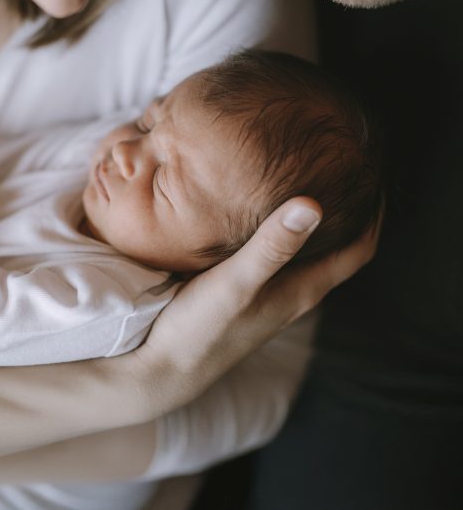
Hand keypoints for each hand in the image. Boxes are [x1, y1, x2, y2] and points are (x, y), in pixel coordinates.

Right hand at [133, 196, 378, 411]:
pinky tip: (262, 217)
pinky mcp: (248, 297)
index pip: (360, 249)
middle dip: (348, 212)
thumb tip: (313, 204)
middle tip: (339, 169)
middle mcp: (295, 294)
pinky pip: (279, 259)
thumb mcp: (237, 282)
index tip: (369, 176)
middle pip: (339, 250)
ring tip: (306, 183)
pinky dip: (283, 234)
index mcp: (304, 290)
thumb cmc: (202, 328)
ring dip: (315, 224)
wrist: (165, 369)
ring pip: (308, 255)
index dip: (373, 213)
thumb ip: (272, 247)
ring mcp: (271, 298)